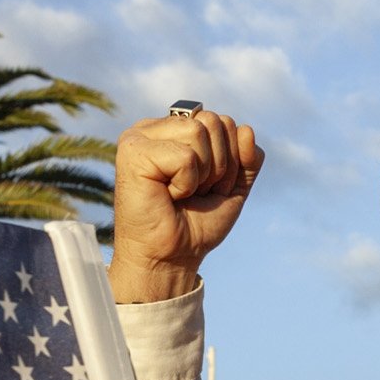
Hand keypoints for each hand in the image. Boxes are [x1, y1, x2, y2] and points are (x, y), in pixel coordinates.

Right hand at [108, 109, 264, 302]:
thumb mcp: (233, 187)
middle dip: (218, 165)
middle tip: (194, 192)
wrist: (172, 258)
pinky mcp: (132, 152)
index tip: (207, 188)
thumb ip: (248, 158)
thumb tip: (247, 129)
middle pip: (213, 121)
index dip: (229, 160)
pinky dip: (186, 184)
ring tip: (181, 193)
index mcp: (176, 130)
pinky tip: (168, 195)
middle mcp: (156, 128)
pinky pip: (185, 157)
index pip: (223, 122)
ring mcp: (140, 137)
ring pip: (199, 132)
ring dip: (202, 174)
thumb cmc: (196, 225)